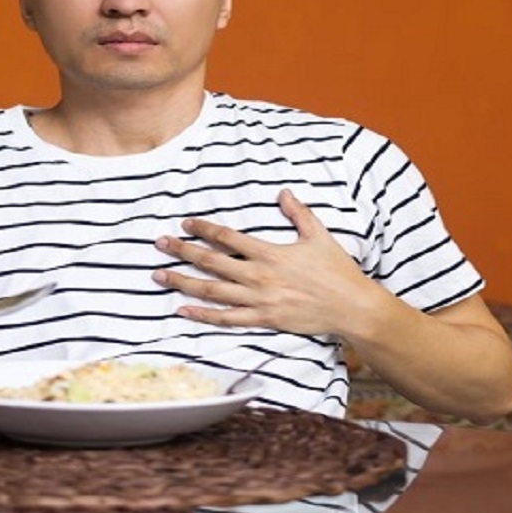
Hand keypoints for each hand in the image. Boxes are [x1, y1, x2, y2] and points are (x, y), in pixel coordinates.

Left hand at [153, 189, 386, 335]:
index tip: (186, 223)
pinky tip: (182, 310)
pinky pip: (226, 319)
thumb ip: (298, 213)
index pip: (227, 237)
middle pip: (211, 261)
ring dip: (183, 282)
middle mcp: (259, 276)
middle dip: (182, 251)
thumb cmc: (337, 270)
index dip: (203, 229)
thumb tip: (283, 192)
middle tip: (160, 244)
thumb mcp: (319, 236)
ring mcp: (259, 301)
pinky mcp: (263, 320)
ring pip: (212, 291)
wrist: (352, 307)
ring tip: (159, 275)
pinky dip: (202, 315)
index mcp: (270, 253)